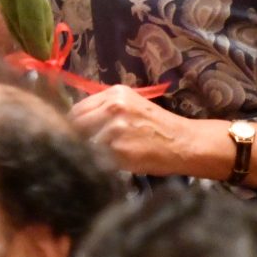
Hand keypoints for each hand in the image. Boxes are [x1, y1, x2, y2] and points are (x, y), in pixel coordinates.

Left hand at [69, 84, 193, 176]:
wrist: (183, 142)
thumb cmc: (156, 125)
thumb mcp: (131, 105)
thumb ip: (104, 108)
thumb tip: (74, 121)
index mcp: (114, 93)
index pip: (78, 109)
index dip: (72, 123)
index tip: (73, 134)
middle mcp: (113, 107)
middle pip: (76, 125)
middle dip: (77, 137)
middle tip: (82, 147)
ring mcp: (115, 129)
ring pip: (85, 143)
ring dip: (89, 152)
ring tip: (102, 156)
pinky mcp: (119, 150)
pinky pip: (98, 158)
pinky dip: (100, 162)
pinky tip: (111, 163)